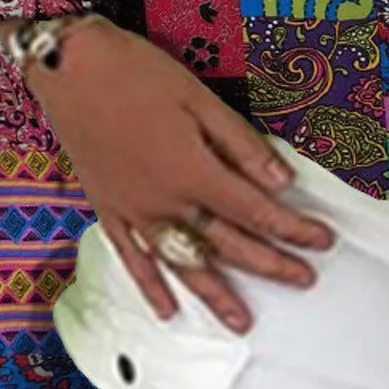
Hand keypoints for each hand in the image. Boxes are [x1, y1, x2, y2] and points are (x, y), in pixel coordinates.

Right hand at [2, 16, 334, 333]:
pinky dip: (152, 287)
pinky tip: (168, 310)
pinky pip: (133, 259)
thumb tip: (281, 180)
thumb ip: (241, 144)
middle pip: (226, 243)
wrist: (68, 67)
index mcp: (192, 170)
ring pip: (183, 263)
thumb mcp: (199, 98)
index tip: (321, 240)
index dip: (292, 228)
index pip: (254, 210)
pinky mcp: (108, 209)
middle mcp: (164, 201)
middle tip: (304, 279)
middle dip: (270, 264)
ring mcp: (133, 211)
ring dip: (216, 294)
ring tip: (243, 322)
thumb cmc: (135, 72)